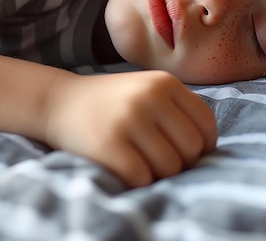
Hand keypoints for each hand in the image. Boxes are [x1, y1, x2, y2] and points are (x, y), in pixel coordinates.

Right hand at [43, 70, 216, 187]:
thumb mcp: (147, 90)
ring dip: (160, 174)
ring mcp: (129, 120)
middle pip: (191, 148)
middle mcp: (149, 97)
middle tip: (161, 161)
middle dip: (182, 162)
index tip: (186, 152)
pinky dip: (140, 182)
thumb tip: (207, 149)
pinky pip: (143, 178)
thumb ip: (178, 110)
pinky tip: (128, 170)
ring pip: (170, 166)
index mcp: (164, 82)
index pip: (206, 123)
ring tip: (143, 164)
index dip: (203, 145)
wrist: (58, 102)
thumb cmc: (112, 102)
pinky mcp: (108, 144)